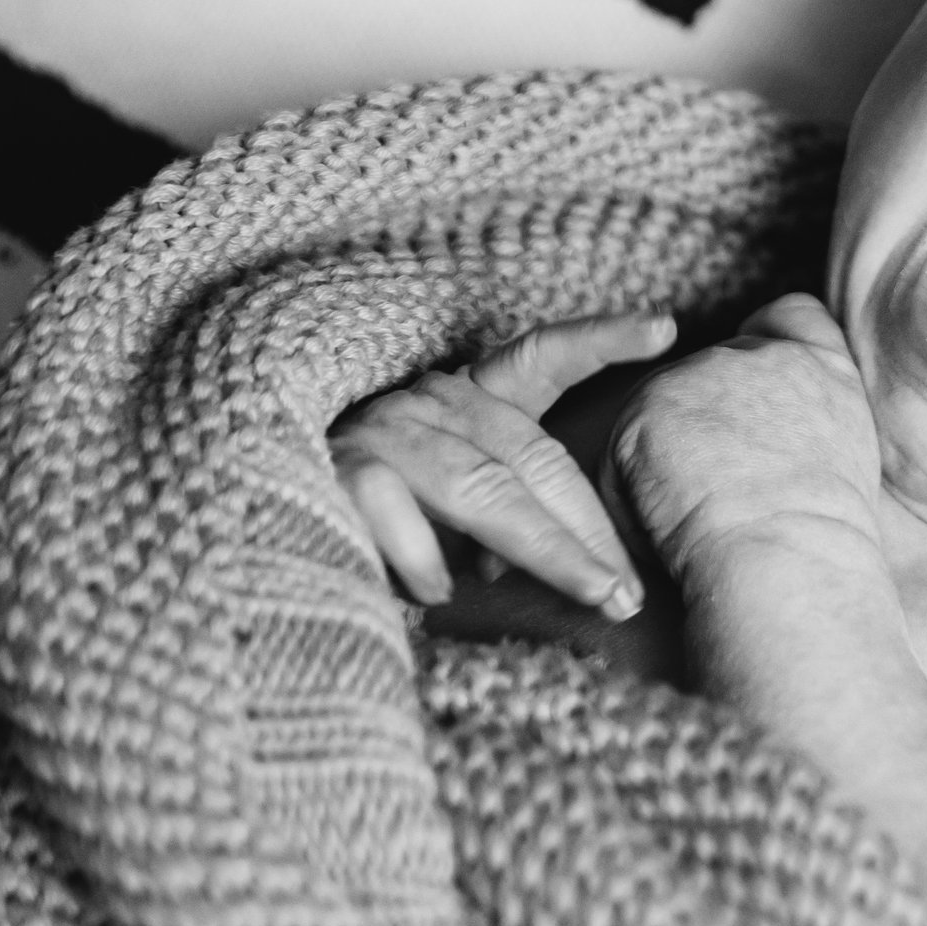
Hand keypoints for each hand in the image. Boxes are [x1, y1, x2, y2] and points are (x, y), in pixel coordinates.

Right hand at [330, 312, 675, 618]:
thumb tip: (564, 568)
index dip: (600, 338)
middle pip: (530, 456)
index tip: (663, 330)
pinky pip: (394, 508)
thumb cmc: (379, 525)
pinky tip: (440, 594)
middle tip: (629, 593)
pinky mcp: (334, 470)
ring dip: (544, 548)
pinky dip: (425, 556)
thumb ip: (510, 521)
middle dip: (589, 529)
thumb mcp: (460, 518)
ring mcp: (381, 431)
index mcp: (466, 399)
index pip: (540, 357)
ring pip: (480, 486)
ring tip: (594, 596)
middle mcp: (427, 403)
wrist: (264, 534)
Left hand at [608, 294, 882, 574]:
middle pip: (712, 373)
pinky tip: (668, 529)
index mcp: (820, 363)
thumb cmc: (824, 535)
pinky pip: (622, 458)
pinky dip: (634, 503)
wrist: (787, 555)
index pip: (791, 317)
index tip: (753, 400)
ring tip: (699, 521)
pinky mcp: (649, 405)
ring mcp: (700, 372)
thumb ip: (816, 411)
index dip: (767, 347)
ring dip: (665, 468)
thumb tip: (783, 427)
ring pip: (660, 417)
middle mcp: (758, 352)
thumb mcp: (851, 449)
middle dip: (702, 427)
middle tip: (723, 495)